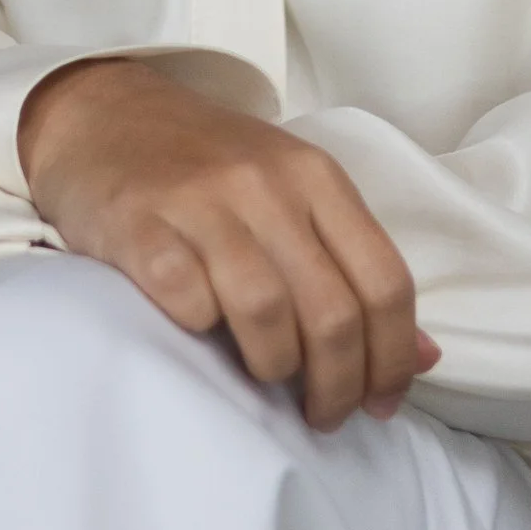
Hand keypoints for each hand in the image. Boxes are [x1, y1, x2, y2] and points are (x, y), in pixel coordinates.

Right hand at [18, 60, 437, 432]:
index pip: (385, 282)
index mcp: (316, 177)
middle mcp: (265, 184)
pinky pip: (186, 299)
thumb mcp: (293, 195)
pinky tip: (202, 337)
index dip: (393, 358)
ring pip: (266, 312)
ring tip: (267, 381)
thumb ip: (355, 267)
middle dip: (337, 384)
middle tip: (325, 416)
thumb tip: (425, 357)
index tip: (381, 404)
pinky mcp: (138, 225)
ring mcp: (200, 202)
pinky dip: (202, 331)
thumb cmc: (208, 166)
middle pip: (331, 310)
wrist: (105, 113)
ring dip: (274, 367)